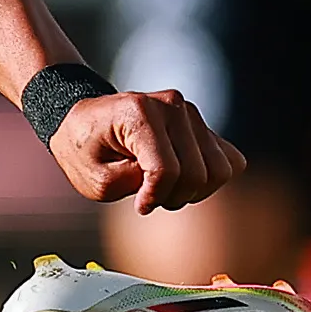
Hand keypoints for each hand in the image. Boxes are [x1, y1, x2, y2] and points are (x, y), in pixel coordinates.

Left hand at [46, 87, 244, 214]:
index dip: (154, 198)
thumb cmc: (84, 149)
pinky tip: (182, 179)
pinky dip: (209, 178)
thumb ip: (133, 184)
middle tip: (149, 197)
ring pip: (220, 169)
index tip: (138, 205)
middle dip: (174, 196)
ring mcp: (189, 112)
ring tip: (165, 188)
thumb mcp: (96, 179)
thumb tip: (171, 183)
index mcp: (139, 113)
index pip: (166, 171)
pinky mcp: (200, 124)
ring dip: (194, 189)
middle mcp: (171, 106)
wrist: (82, 120)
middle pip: (197, 173)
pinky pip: (228, 159)